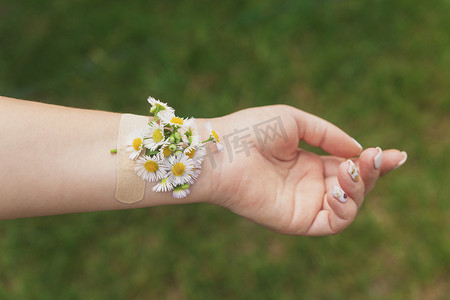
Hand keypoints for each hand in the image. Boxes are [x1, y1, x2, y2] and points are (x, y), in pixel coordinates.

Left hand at [196, 105, 406, 235]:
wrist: (221, 150)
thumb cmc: (251, 131)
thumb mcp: (296, 122)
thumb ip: (329, 135)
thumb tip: (358, 150)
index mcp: (308, 163)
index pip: (349, 166)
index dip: (373, 162)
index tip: (395, 154)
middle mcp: (308, 186)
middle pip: (354, 186)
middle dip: (371, 173)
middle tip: (376, 157)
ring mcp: (303, 204)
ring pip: (348, 206)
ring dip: (359, 188)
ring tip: (348, 168)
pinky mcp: (296, 221)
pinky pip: (333, 224)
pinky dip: (345, 209)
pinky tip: (339, 188)